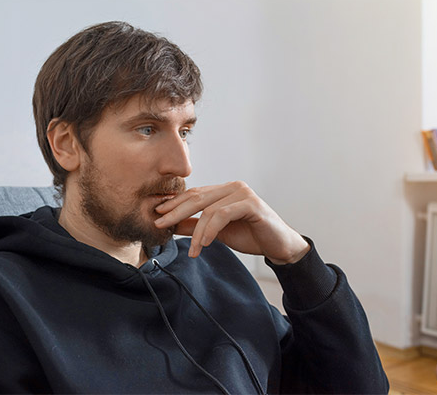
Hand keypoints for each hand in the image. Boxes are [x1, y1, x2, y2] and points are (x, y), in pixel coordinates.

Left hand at [154, 181, 309, 264]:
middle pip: (197, 197)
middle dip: (176, 212)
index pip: (194, 194)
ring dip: (196, 231)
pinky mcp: (251, 203)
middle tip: (159, 224)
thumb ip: (196, 226)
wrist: (279, 246)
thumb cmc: (251, 236)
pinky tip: (204, 244)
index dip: (174, 203)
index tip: (157, 214)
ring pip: (209, 208)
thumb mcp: (217, 232)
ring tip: (191, 249)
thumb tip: (171, 225)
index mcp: (224, 190)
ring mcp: (242, 193)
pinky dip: (210, 230)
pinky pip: (222, 215)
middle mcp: (233, 187)